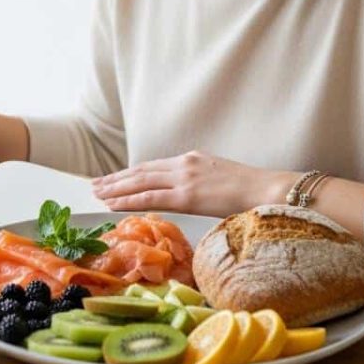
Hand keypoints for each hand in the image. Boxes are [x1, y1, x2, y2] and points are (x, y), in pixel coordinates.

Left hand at [91, 151, 292, 215]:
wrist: (268, 189)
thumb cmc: (251, 189)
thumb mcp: (219, 178)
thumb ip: (199, 182)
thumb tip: (188, 194)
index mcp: (191, 159)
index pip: (152, 166)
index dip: (130, 173)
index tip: (113, 178)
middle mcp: (184, 164)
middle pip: (141, 171)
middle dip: (116, 179)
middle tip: (95, 185)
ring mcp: (184, 178)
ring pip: (140, 182)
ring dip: (117, 189)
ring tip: (98, 195)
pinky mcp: (187, 194)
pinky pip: (151, 197)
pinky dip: (129, 200)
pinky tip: (115, 205)